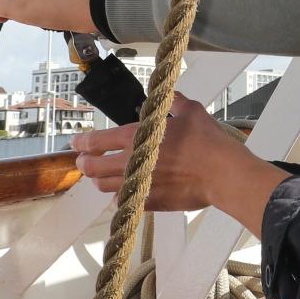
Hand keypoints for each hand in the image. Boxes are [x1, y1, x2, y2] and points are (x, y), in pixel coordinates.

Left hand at [70, 95, 286, 230]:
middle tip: (83, 160)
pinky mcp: (151, 202)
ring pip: (104, 187)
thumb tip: (167, 96)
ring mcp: (141, 185)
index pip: (98, 141)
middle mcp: (134, 162)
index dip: (82, 142)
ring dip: (98, 180)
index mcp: (138, 137)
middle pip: (93, 168)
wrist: (223, 174)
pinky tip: (123, 192)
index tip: (76, 142)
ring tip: (99, 176)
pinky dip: (119, 197)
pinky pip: (125, 202)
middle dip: (83, 163)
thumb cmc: (209, 142)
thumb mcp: (192, 112)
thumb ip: (174, 102)